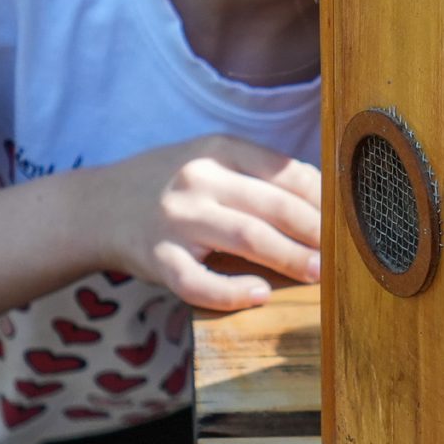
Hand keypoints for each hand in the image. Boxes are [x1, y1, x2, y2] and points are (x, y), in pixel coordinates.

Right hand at [80, 134, 322, 311]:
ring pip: (247, 238)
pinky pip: (198, 282)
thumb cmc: (171, 185)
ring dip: (289, 259)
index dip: (323, 199)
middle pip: (274, 207)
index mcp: (220, 149)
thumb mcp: (213, 162)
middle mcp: (199, 179)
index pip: (287, 172)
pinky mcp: (157, 258)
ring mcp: (176, 219)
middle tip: (342, 255)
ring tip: (317, 274)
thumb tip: (326, 200)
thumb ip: (259, 175)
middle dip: (316, 233)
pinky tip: (259, 294)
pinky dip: (232, 292)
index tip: (347, 219)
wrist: (96, 207)